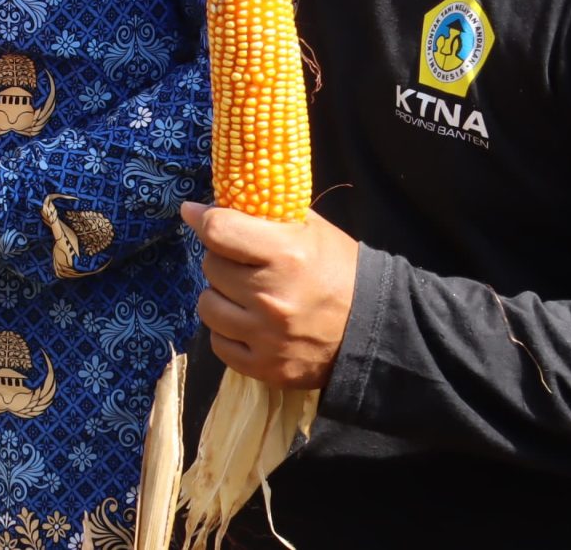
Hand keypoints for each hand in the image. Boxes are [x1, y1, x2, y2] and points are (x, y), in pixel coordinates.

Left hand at [183, 201, 358, 390]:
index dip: (203, 218)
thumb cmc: (339, 270)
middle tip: (242, 262)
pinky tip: (248, 323)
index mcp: (286, 255)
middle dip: (222, 259)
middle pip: (211, 266)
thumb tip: (208, 203)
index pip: (218, 231)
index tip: (195, 214)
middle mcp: (272, 298)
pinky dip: (227, 331)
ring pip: (208, 306)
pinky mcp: (265, 367)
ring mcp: (267, 337)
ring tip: (244, 294)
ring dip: (220, 296)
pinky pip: (218, 343)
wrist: (375, 329)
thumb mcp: (311, 230)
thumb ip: (263, 213)